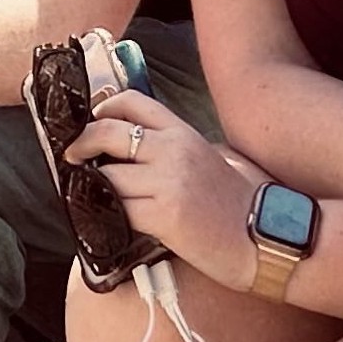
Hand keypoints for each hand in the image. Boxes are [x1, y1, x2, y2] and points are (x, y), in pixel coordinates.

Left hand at [67, 91, 262, 294]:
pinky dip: (105, 217)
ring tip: (90, 199)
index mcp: (184, 133)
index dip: (102, 110)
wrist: (270, 238)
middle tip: (72, 159)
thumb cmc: (247, 203)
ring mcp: (167, 182)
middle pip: (107, 133)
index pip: (132, 103)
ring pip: (106, 178)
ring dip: (92, 190)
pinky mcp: (164, 216)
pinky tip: (107, 223)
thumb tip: (144, 151)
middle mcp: (173, 150)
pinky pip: (117, 212)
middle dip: (81, 146)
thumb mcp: (216, 158)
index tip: (90, 124)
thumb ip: (180, 148)